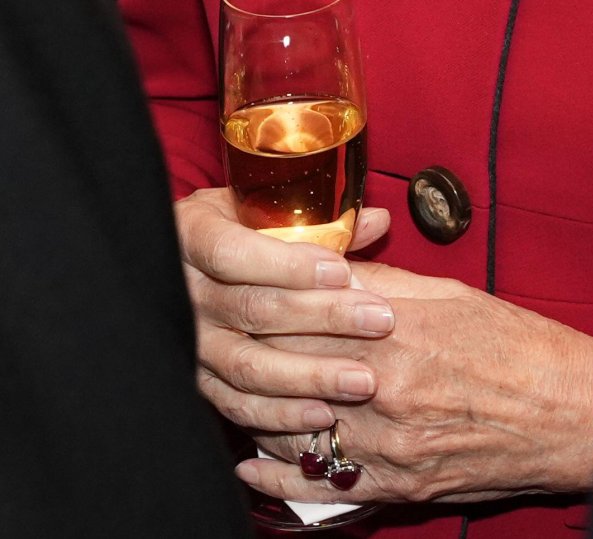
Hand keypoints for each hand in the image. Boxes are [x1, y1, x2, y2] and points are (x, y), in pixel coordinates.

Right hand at [175, 187, 394, 436]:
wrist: (186, 259)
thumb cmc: (234, 225)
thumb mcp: (263, 207)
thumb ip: (319, 219)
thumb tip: (378, 222)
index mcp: (193, 234)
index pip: (234, 254)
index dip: (288, 265)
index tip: (340, 272)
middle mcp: (184, 292)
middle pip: (253, 310)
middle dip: (323, 317)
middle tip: (379, 320)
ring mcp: (190, 341)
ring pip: (248, 365)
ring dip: (310, 375)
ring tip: (362, 380)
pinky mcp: (200, 379)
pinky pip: (237, 404)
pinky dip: (281, 413)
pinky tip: (324, 413)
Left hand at [237, 263, 592, 506]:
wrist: (570, 414)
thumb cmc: (517, 345)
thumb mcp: (449, 294)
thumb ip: (381, 285)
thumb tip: (328, 264)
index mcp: (400, 330)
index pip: (306, 313)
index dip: (265, 300)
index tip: (237, 287)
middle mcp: (388, 389)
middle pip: (292, 368)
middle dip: (252, 351)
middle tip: (217, 334)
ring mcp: (390, 445)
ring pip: (296, 427)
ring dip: (258, 409)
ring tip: (229, 390)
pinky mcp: (398, 487)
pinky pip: (322, 487)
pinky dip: (279, 476)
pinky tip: (249, 464)